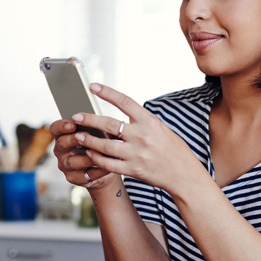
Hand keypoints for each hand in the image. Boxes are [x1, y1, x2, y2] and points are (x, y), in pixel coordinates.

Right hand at [49, 119, 115, 189]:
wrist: (106, 166)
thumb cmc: (99, 146)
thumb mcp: (97, 134)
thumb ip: (95, 128)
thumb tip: (102, 122)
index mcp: (63, 136)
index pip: (55, 128)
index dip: (62, 126)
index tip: (73, 124)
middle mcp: (61, 151)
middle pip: (62, 143)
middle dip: (74, 139)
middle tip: (86, 136)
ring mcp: (65, 165)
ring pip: (72, 162)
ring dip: (86, 157)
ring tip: (99, 153)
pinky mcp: (74, 178)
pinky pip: (84, 175)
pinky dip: (97, 170)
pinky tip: (106, 166)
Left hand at [70, 83, 203, 197]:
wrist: (184, 174)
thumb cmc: (173, 149)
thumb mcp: (160, 129)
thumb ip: (141, 122)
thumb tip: (122, 114)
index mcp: (149, 122)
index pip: (125, 102)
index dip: (107, 92)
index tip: (92, 86)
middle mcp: (142, 136)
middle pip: (109, 124)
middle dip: (89, 119)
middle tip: (76, 116)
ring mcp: (137, 154)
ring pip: (105, 146)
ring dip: (89, 140)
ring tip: (78, 135)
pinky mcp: (133, 170)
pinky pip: (109, 164)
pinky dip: (97, 159)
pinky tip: (89, 154)